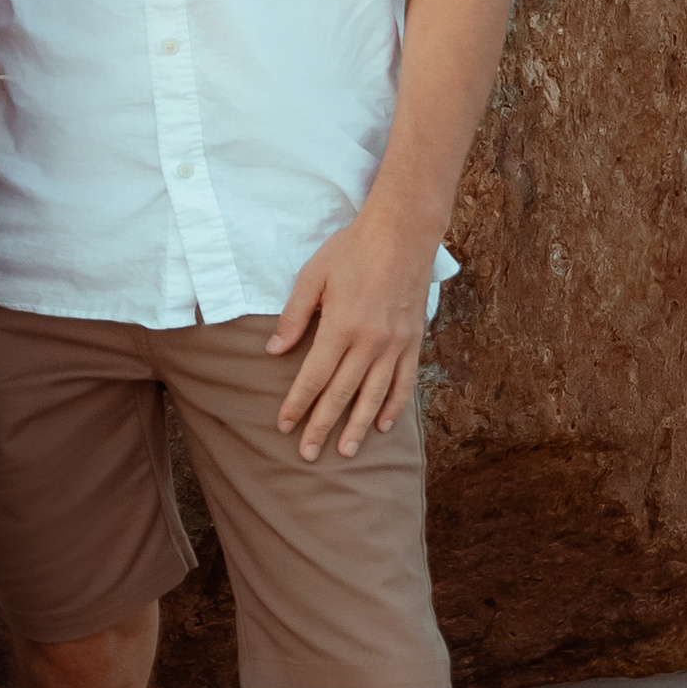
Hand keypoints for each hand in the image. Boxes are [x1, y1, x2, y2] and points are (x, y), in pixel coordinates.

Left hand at [268, 209, 432, 458]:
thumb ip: (294, 317)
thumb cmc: (352, 250)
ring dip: (357, 426)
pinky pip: (404, 382)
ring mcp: (395, 345)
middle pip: (341, 394)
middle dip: (322, 426)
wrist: (402, 233)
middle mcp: (370, 343)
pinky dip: (393, 407)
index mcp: (341, 327)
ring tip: (346, 451)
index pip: (313, 377)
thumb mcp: (313, 276)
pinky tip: (381, 425)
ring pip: (374, 396)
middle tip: (308, 454)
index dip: (297, 404)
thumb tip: (273, 351)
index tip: (283, 425)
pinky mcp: (413, 342)